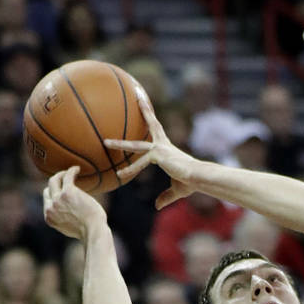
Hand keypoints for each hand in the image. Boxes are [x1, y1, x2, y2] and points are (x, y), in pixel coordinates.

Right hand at [42, 167, 106, 239]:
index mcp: (49, 217)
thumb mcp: (70, 228)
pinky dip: (71, 171)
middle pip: (48, 189)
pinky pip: (67, 176)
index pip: (47, 201)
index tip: (60, 191)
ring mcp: (58, 199)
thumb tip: (68, 216)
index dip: (53, 194)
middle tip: (64, 179)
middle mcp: (51, 207)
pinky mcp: (68, 192)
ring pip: (54, 180)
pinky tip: (77, 169)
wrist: (93, 232)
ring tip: (70, 172)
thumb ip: (64, 220)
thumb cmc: (88, 232)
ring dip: (61, 174)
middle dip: (55, 183)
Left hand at [104, 90, 196, 208]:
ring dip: (120, 143)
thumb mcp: (177, 190)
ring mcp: (160, 148)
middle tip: (137, 96)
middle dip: (144, 109)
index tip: (146, 104)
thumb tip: (156, 206)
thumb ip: (165, 196)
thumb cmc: (191, 182)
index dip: (151, 116)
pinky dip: (131, 169)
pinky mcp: (158, 155)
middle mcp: (163, 144)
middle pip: (150, 123)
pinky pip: (140, 163)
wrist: (198, 178)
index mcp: (167, 148)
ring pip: (135, 144)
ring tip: (105, 142)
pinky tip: (121, 174)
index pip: (157, 128)